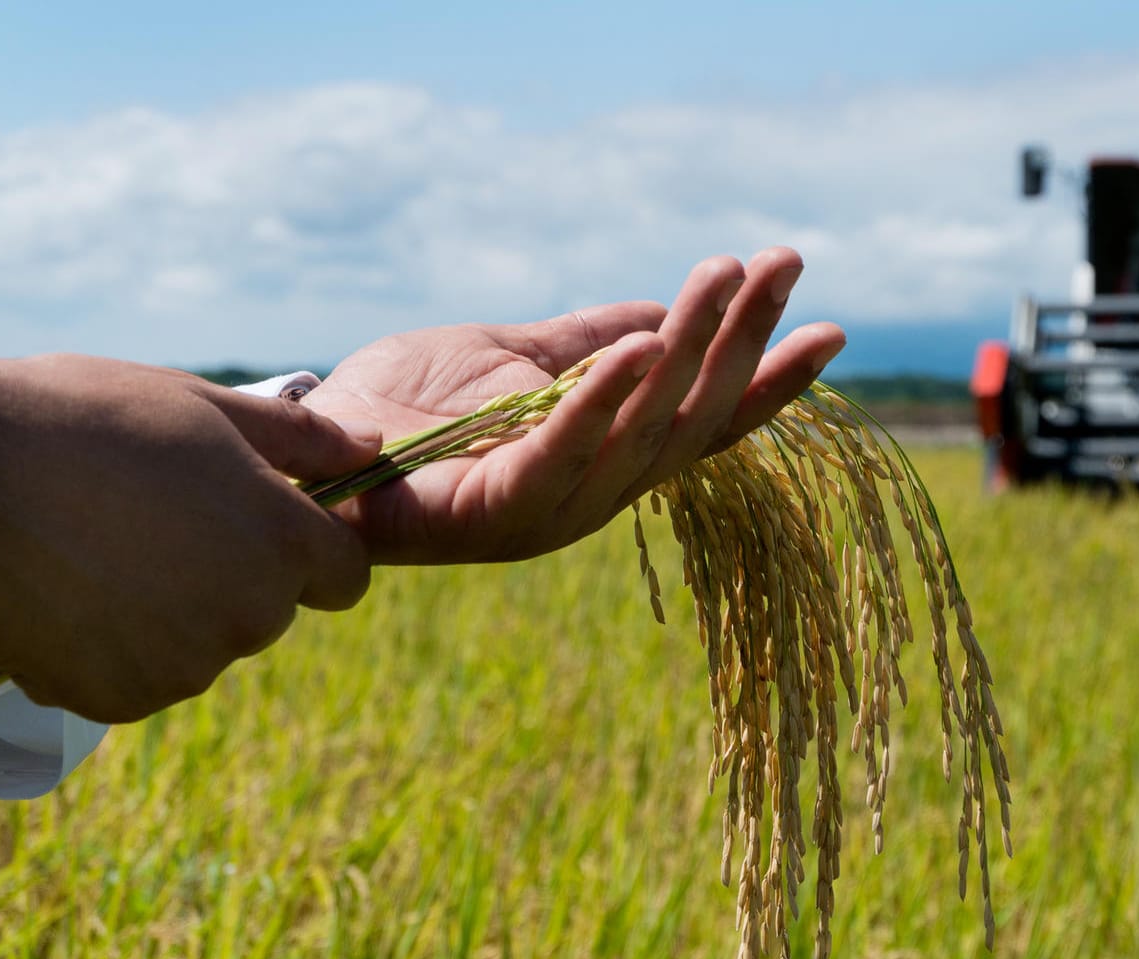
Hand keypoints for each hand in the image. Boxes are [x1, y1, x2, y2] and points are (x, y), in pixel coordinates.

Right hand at [0, 355, 380, 722]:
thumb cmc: (83, 422)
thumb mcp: (204, 407)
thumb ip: (302, 440)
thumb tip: (371, 448)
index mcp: (282, 544)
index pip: (346, 576)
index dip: (310, 547)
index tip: (257, 519)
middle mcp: (247, 618)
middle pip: (270, 609)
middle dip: (234, 573)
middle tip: (156, 519)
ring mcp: (183, 668)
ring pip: (205, 646)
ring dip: (173, 611)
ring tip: (104, 548)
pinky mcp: (118, 702)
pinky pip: (143, 678)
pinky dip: (117, 647)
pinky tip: (72, 591)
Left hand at [301, 247, 845, 563]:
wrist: (309, 452)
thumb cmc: (409, 407)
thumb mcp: (517, 358)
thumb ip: (588, 343)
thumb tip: (665, 313)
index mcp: (606, 461)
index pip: (708, 422)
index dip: (770, 378)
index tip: (830, 326)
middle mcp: (594, 495)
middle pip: (692, 418)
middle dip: (743, 340)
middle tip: (782, 267)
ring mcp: (551, 510)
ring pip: (644, 427)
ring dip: (692, 347)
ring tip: (724, 278)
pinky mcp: (497, 512)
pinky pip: (566, 451)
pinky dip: (608, 401)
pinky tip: (648, 344)